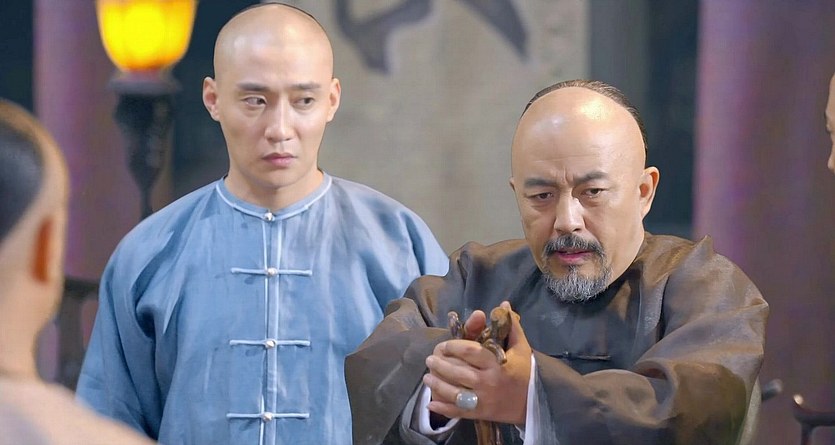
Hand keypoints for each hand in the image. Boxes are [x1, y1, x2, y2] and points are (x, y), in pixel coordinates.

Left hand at [423, 301, 531, 424]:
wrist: (533, 404)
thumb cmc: (525, 373)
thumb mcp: (521, 348)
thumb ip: (511, 326)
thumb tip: (502, 304)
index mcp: (496, 364)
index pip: (470, 352)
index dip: (453, 346)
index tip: (444, 345)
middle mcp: (487, 382)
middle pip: (458, 372)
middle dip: (440, 365)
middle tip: (429, 359)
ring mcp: (483, 400)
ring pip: (454, 393)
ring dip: (437, 385)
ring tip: (426, 377)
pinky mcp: (480, 413)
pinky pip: (458, 412)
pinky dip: (443, 408)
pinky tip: (430, 402)